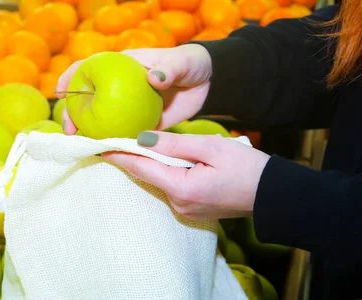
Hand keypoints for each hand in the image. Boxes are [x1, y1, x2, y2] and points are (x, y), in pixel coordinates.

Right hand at [55, 44, 213, 134]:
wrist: (208, 82)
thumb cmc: (190, 64)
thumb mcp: (182, 62)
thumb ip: (169, 69)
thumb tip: (153, 78)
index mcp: (120, 67)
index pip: (87, 69)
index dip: (69, 79)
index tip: (60, 93)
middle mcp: (117, 88)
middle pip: (87, 99)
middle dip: (73, 115)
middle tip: (71, 132)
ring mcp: (126, 108)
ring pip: (101, 121)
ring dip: (90, 134)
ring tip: (84, 147)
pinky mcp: (141, 125)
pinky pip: (124, 136)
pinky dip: (115, 146)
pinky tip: (110, 156)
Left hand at [103, 131, 270, 219]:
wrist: (275, 195)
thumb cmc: (248, 167)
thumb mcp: (211, 147)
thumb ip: (174, 143)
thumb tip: (141, 138)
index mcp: (181, 188)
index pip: (140, 168)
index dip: (118, 155)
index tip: (98, 144)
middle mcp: (178, 203)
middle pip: (147, 175)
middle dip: (132, 156)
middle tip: (113, 137)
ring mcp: (185, 209)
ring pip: (158, 181)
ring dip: (151, 163)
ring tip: (136, 142)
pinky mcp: (192, 209)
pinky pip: (171, 187)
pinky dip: (165, 172)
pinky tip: (164, 159)